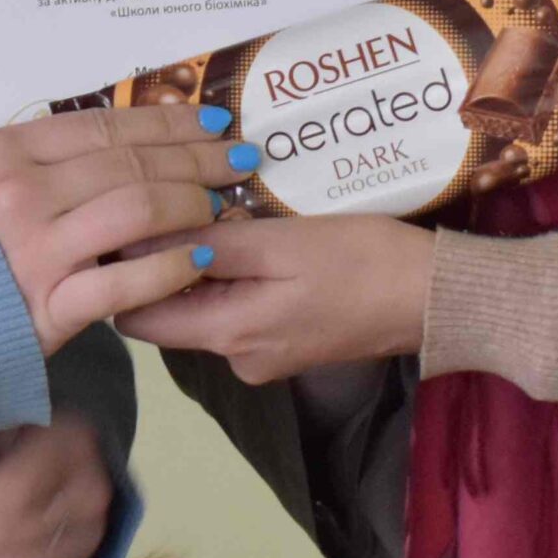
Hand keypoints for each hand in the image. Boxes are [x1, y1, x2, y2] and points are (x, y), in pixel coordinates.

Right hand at [0, 104, 238, 352]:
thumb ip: (42, 163)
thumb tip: (122, 144)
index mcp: (5, 153)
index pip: (105, 125)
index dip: (167, 120)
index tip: (211, 119)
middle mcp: (18, 193)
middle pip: (130, 163)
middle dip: (196, 158)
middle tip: (238, 157)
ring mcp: (33, 250)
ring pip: (136, 210)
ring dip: (190, 203)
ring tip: (220, 204)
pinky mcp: (45, 307)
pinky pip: (124, 282)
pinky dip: (170, 267)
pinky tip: (201, 258)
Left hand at [115, 212, 435, 382]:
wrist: (436, 296)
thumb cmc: (361, 261)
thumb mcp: (279, 242)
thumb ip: (209, 245)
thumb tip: (140, 240)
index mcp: (228, 336)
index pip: (136, 317)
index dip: (122, 269)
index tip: (122, 218)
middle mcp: (238, 359)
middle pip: (170, 310)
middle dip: (165, 258)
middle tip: (170, 198)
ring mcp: (265, 355)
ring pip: (206, 305)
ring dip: (204, 262)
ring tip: (211, 207)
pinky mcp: (289, 343)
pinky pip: (240, 307)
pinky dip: (236, 274)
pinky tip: (249, 233)